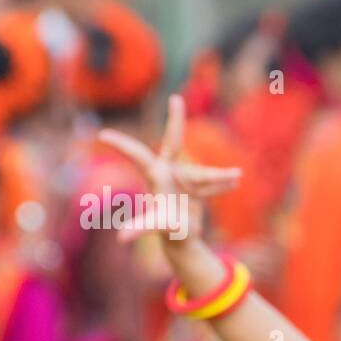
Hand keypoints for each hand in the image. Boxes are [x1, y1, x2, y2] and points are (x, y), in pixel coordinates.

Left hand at [99, 95, 242, 244]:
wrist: (181, 241)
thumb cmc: (167, 231)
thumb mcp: (157, 226)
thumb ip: (141, 228)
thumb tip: (122, 238)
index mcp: (156, 177)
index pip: (138, 155)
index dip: (122, 145)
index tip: (103, 135)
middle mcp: (169, 173)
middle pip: (173, 142)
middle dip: (175, 121)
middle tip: (175, 99)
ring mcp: (183, 179)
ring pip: (204, 173)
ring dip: (220, 176)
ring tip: (238, 176)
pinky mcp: (195, 189)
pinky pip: (211, 184)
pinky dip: (223, 185)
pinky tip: (237, 181)